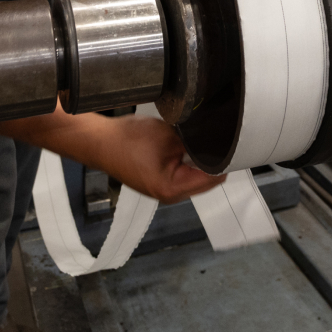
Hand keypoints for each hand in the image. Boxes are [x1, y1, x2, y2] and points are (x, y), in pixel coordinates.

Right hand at [103, 116, 224, 204]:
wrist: (100, 141)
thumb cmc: (127, 140)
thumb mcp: (168, 136)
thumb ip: (194, 142)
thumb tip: (215, 143)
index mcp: (173, 189)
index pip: (212, 178)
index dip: (224, 160)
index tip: (231, 143)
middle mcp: (170, 195)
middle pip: (205, 180)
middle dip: (210, 160)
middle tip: (215, 137)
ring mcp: (163, 191)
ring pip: (193, 176)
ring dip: (196, 160)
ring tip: (196, 140)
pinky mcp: (158, 182)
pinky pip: (181, 173)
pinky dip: (185, 161)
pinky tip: (182, 146)